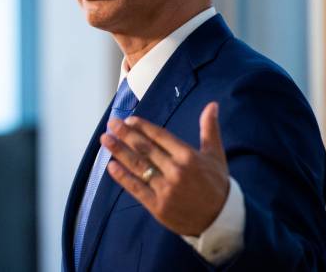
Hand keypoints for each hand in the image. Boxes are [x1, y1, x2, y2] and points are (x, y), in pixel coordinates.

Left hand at [100, 101, 228, 236]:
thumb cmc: (217, 184)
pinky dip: (122, 177)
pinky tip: (110, 166)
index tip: (129, 120)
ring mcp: (166, 189)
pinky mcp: (158, 206)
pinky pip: (136, 188)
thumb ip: (209, 129)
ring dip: (119, 151)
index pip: (160, 136)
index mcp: (188, 156)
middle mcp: (176, 171)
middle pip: (145, 149)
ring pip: (138, 166)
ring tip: (105, 139)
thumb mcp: (215, 155)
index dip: (142, 127)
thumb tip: (212, 104)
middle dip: (125, 134)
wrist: (220, 220)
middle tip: (111, 123)